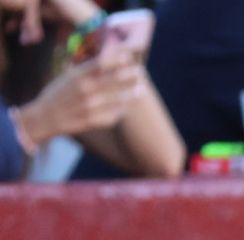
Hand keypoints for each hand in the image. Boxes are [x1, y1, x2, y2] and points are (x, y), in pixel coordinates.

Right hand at [15, 49, 143, 144]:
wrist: (45, 118)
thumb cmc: (58, 94)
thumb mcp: (68, 76)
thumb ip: (87, 69)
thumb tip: (108, 58)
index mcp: (77, 75)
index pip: (102, 62)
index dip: (118, 59)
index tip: (129, 57)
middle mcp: (85, 89)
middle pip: (115, 79)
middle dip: (131, 75)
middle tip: (141, 73)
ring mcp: (90, 106)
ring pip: (119, 98)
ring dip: (132, 93)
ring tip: (141, 89)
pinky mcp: (93, 121)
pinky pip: (114, 114)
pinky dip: (122, 109)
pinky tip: (128, 106)